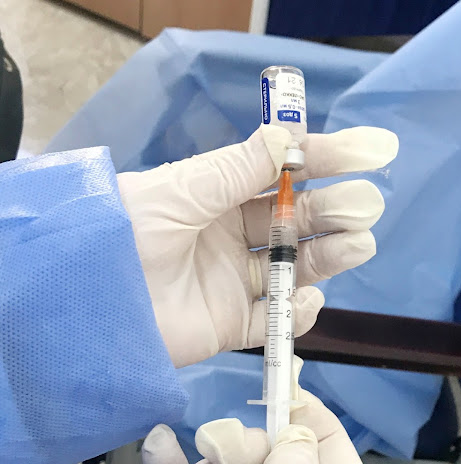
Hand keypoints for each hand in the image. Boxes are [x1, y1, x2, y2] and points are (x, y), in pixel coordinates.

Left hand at [118, 125, 397, 366]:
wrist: (88, 303)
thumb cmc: (124, 234)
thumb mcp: (180, 192)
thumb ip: (236, 170)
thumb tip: (288, 138)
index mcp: (217, 197)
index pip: (280, 175)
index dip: (325, 161)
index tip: (369, 153)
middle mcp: (229, 238)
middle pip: (295, 223)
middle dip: (333, 212)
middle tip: (365, 207)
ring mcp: (232, 282)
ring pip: (293, 268)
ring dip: (329, 257)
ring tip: (360, 244)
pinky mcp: (228, 325)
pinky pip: (272, 321)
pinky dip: (297, 313)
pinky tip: (309, 297)